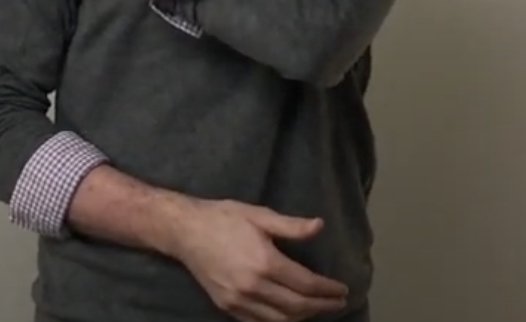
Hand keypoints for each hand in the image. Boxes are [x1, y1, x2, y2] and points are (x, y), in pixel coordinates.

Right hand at [168, 199, 348, 321]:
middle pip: (296, 306)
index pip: (306, 285)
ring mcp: (238, 300)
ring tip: (316, 309)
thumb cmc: (223, 218)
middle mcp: (253, 286)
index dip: (327, 290)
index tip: (341, 290)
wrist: (184, 231)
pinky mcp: (227, 306)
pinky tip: (289, 315)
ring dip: (302, 317)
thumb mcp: (260, 215)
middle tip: (337, 303)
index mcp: (264, 262)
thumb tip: (319, 226)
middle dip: (321, 307)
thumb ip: (291, 226)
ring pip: (279, 320)